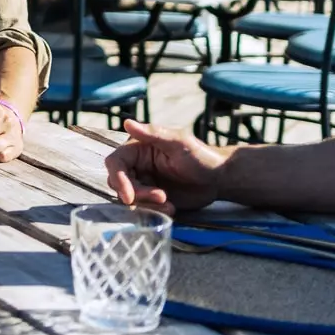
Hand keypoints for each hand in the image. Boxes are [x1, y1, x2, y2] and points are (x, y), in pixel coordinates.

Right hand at [104, 119, 229, 213]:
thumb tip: (127, 122)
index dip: (118, 179)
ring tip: (169, 204)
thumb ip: (153, 134)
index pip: (115, 163)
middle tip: (161, 197)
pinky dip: (154, 211)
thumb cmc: (200, 155)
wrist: (219, 179)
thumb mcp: (178, 143)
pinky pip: (143, 208)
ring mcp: (144, 183)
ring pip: (130, 198)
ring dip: (147, 205)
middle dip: (137, 194)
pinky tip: (171, 208)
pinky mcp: (152, 199)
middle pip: (119, 183)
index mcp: (137, 149)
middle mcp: (136, 166)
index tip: (128, 196)